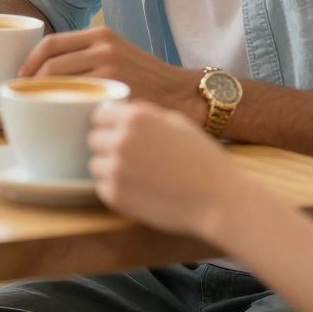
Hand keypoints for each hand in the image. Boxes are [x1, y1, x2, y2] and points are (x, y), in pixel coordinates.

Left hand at [22, 26, 202, 120]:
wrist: (184, 95)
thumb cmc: (147, 80)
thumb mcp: (117, 54)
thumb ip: (87, 56)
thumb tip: (43, 71)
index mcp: (101, 35)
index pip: (50, 43)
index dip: (29, 62)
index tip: (20, 78)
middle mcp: (104, 47)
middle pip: (50, 65)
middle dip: (30, 83)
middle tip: (24, 100)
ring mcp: (110, 69)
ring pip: (60, 83)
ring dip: (44, 99)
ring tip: (38, 111)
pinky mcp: (117, 91)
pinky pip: (78, 101)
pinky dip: (64, 110)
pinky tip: (60, 121)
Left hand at [89, 101, 240, 240]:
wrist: (219, 199)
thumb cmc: (203, 159)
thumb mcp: (177, 122)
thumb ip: (145, 115)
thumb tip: (120, 112)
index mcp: (136, 117)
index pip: (98, 115)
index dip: (108, 125)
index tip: (118, 135)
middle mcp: (121, 139)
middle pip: (93, 139)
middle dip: (107, 147)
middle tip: (131, 159)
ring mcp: (116, 169)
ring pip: (94, 165)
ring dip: (109, 169)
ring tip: (137, 176)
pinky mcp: (115, 195)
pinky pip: (101, 188)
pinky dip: (115, 189)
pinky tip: (139, 191)